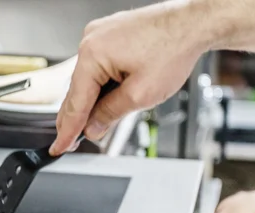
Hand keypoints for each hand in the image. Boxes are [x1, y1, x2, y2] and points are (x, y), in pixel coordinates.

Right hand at [51, 1, 207, 154]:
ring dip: (89, 102)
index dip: (68, 130)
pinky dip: (98, 85)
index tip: (59, 147)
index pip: (75, 103)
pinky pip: (97, 67)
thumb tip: (93, 127)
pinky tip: (101, 101)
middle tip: (68, 142)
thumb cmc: (174, 48)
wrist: (194, 23)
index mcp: (93, 55)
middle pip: (77, 91)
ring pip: (87, 79)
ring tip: (88, 126)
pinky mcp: (110, 35)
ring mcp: (99, 36)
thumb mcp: (140, 94)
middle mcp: (91, 41)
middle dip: (74, 119)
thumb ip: (110, 114)